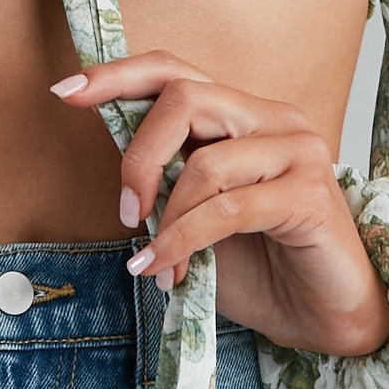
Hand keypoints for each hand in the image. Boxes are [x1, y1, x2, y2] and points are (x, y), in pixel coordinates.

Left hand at [52, 52, 388, 359]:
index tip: (65, 91)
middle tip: (124, 212)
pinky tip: (168, 271)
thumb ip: (165, 185)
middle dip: (139, 157)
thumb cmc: (261, 267)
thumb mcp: (195, 218)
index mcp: (243, 116)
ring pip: (205, 162)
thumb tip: (116, 175)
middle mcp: (274, 120)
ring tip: (155, 264)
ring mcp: (299, 152)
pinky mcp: (311, 194)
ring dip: (166, 221)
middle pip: (186, 98)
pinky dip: (184, 242)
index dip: (117, 75)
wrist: (324, 317)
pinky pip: (227, 208)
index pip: (176, 71)